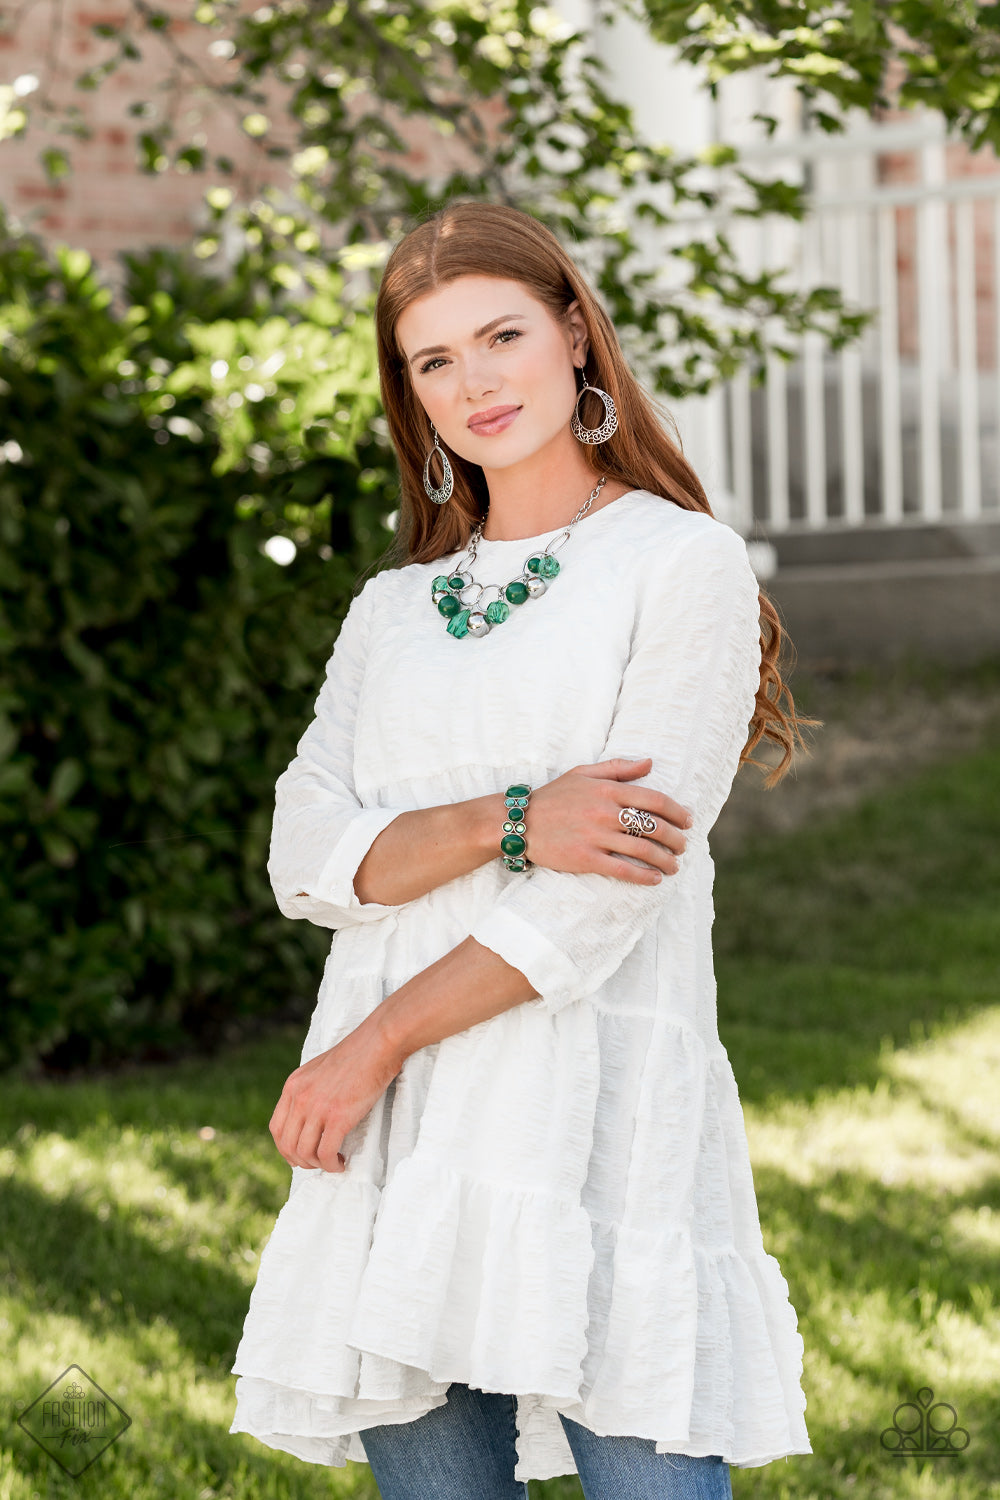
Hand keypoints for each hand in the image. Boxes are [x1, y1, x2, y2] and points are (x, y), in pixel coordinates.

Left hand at [269, 1016, 402, 1172]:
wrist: (377, 1044)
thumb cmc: (356, 1055)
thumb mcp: (319, 1069)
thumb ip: (308, 1090)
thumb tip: (310, 1116)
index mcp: (293, 1085)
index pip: (276, 1128)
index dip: (286, 1148)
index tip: (299, 1155)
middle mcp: (300, 1098)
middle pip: (288, 1145)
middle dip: (301, 1161)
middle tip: (317, 1163)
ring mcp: (317, 1108)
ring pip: (305, 1152)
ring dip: (317, 1165)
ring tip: (332, 1162)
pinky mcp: (338, 1117)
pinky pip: (325, 1153)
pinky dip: (332, 1165)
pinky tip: (341, 1162)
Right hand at [527, 757, 691, 885]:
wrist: (517, 821)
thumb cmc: (553, 796)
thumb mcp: (583, 773)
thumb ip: (618, 767)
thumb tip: (650, 763)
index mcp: (607, 790)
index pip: (655, 800)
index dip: (677, 812)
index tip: (688, 821)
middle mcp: (605, 812)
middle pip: (654, 826)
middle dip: (676, 839)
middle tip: (683, 846)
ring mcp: (595, 837)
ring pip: (643, 850)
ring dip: (665, 860)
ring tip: (674, 866)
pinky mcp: (585, 859)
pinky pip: (623, 870)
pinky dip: (644, 876)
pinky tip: (655, 879)